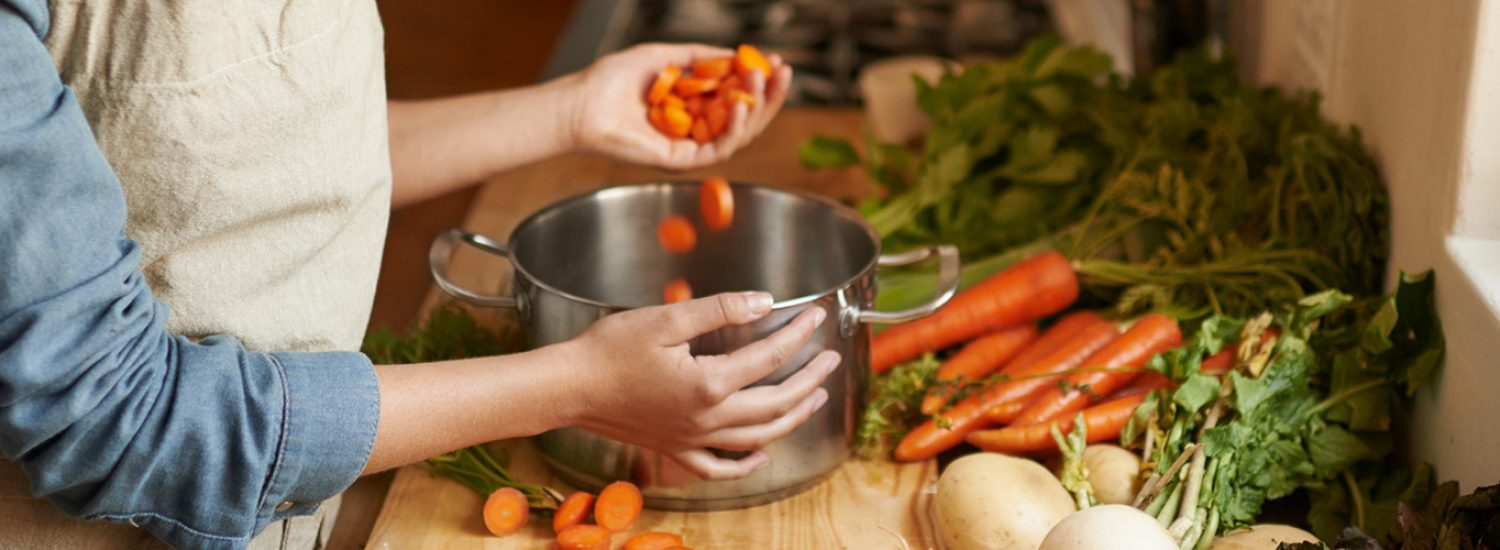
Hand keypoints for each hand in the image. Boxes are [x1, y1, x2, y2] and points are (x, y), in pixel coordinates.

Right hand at [563, 292, 838, 479]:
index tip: (815, 316)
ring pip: (759, 437)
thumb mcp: (666, 319)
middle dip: (810, 380)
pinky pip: (720, 467)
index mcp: (708, 382)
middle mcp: (707, 418)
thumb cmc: (610, 350)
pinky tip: (764, 454)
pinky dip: (748, 464)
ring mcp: (693, 439)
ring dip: (793, 418)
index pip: (769, 356)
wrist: (569, 387)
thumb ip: (720, 310)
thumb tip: (763, 302)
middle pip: (776, 403)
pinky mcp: (676, 448)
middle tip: (830, 359)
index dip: (798, 334)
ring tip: (814, 399)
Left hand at [566, 43, 792, 170]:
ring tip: (763, 80)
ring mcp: (690, 146)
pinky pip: (719, 149)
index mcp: (693, 104)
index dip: (759, 80)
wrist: (582, 104)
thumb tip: (734, 54)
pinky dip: (735, 128)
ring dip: (757, 107)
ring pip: (739, 134)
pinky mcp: (682, 161)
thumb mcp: (664, 55)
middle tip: (785, 73)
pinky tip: (742, 106)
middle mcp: (695, 127)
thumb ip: (699, 56)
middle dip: (769, 94)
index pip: (737, 95)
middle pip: (746, 116)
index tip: (777, 62)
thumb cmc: (612, 80)